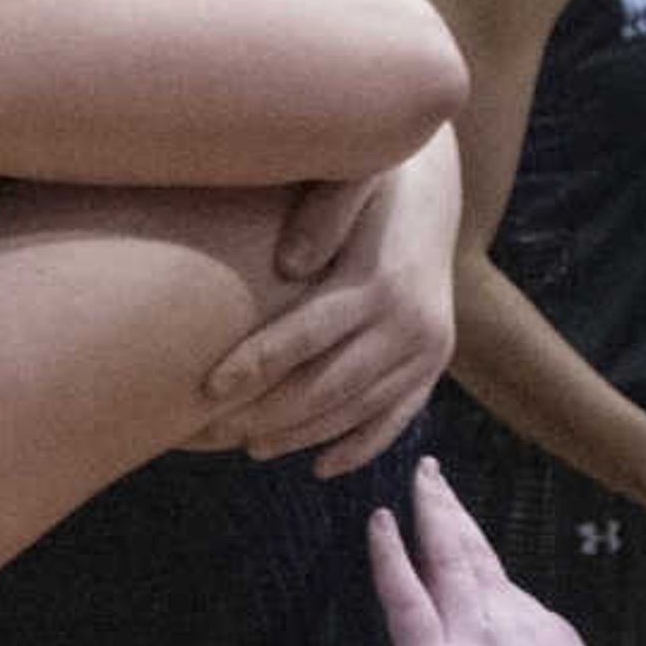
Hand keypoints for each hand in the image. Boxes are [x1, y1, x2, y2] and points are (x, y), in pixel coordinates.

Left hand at [196, 142, 460, 475]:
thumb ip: (325, 211)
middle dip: (269, 413)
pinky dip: (360, 445)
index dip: (257, 364)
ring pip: (359, 409)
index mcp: (381, 284)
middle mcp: (412, 324)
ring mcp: (429, 350)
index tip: (209, 388)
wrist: (433, 190)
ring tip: (251, 447)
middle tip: (215, 432)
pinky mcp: (436, 363)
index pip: (308, 335)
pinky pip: (398, 417)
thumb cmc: (372, 185)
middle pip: (330, 385)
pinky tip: (321, 466)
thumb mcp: (353, 179)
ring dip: (305, 435)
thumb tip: (289, 264)